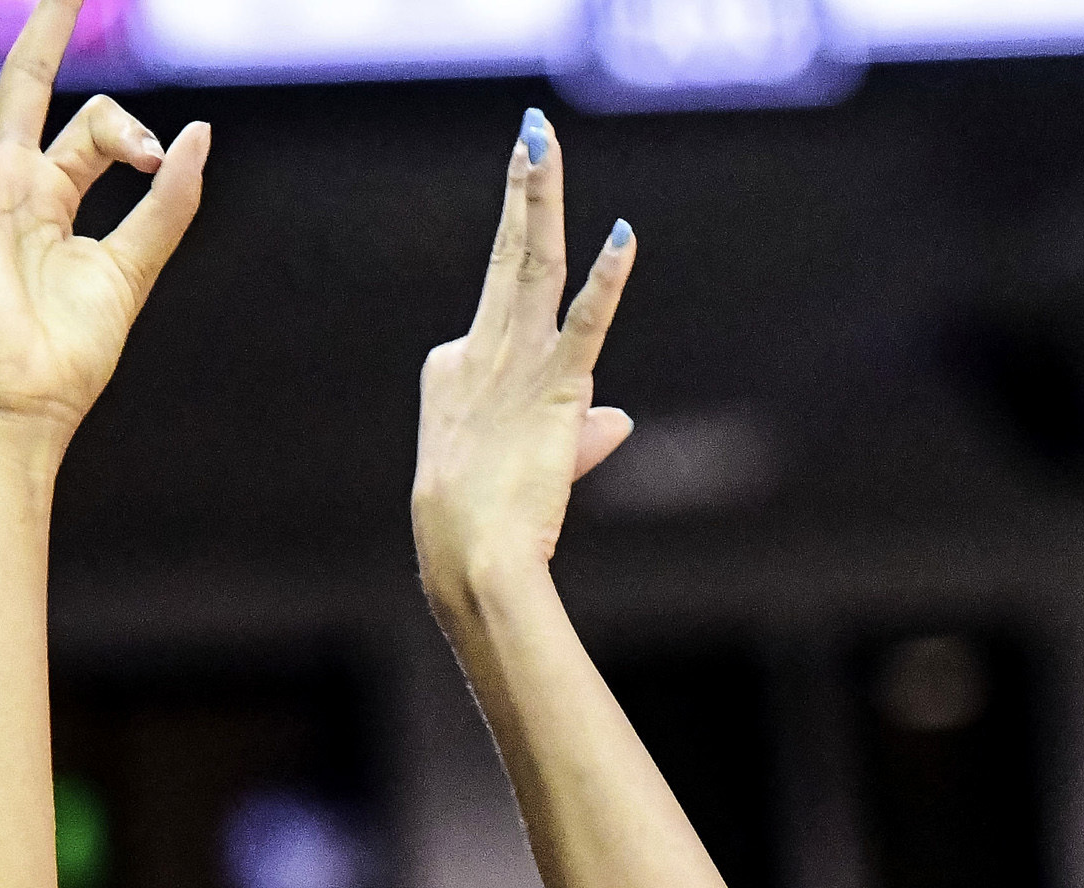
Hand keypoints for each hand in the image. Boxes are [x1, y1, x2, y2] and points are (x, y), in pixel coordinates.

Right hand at [0, 0, 205, 442]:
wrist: (27, 401)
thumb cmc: (71, 351)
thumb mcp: (134, 263)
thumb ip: (169, 201)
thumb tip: (199, 133)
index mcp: (53, 197)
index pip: (93, 126)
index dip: (131, 131)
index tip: (156, 162)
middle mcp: (10, 181)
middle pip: (24, 81)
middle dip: (40, 25)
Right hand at [412, 111, 635, 607]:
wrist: (471, 558)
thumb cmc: (485, 525)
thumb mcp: (528, 467)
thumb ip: (576, 433)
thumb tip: (614, 418)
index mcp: (458, 366)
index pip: (502, 316)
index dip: (525, 319)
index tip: (527, 355)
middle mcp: (479, 352)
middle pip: (505, 255)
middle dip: (520, 190)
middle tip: (532, 133)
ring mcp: (514, 365)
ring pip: (531, 264)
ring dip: (538, 198)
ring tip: (542, 140)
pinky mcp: (554, 390)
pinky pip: (584, 324)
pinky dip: (607, 281)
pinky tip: (624, 235)